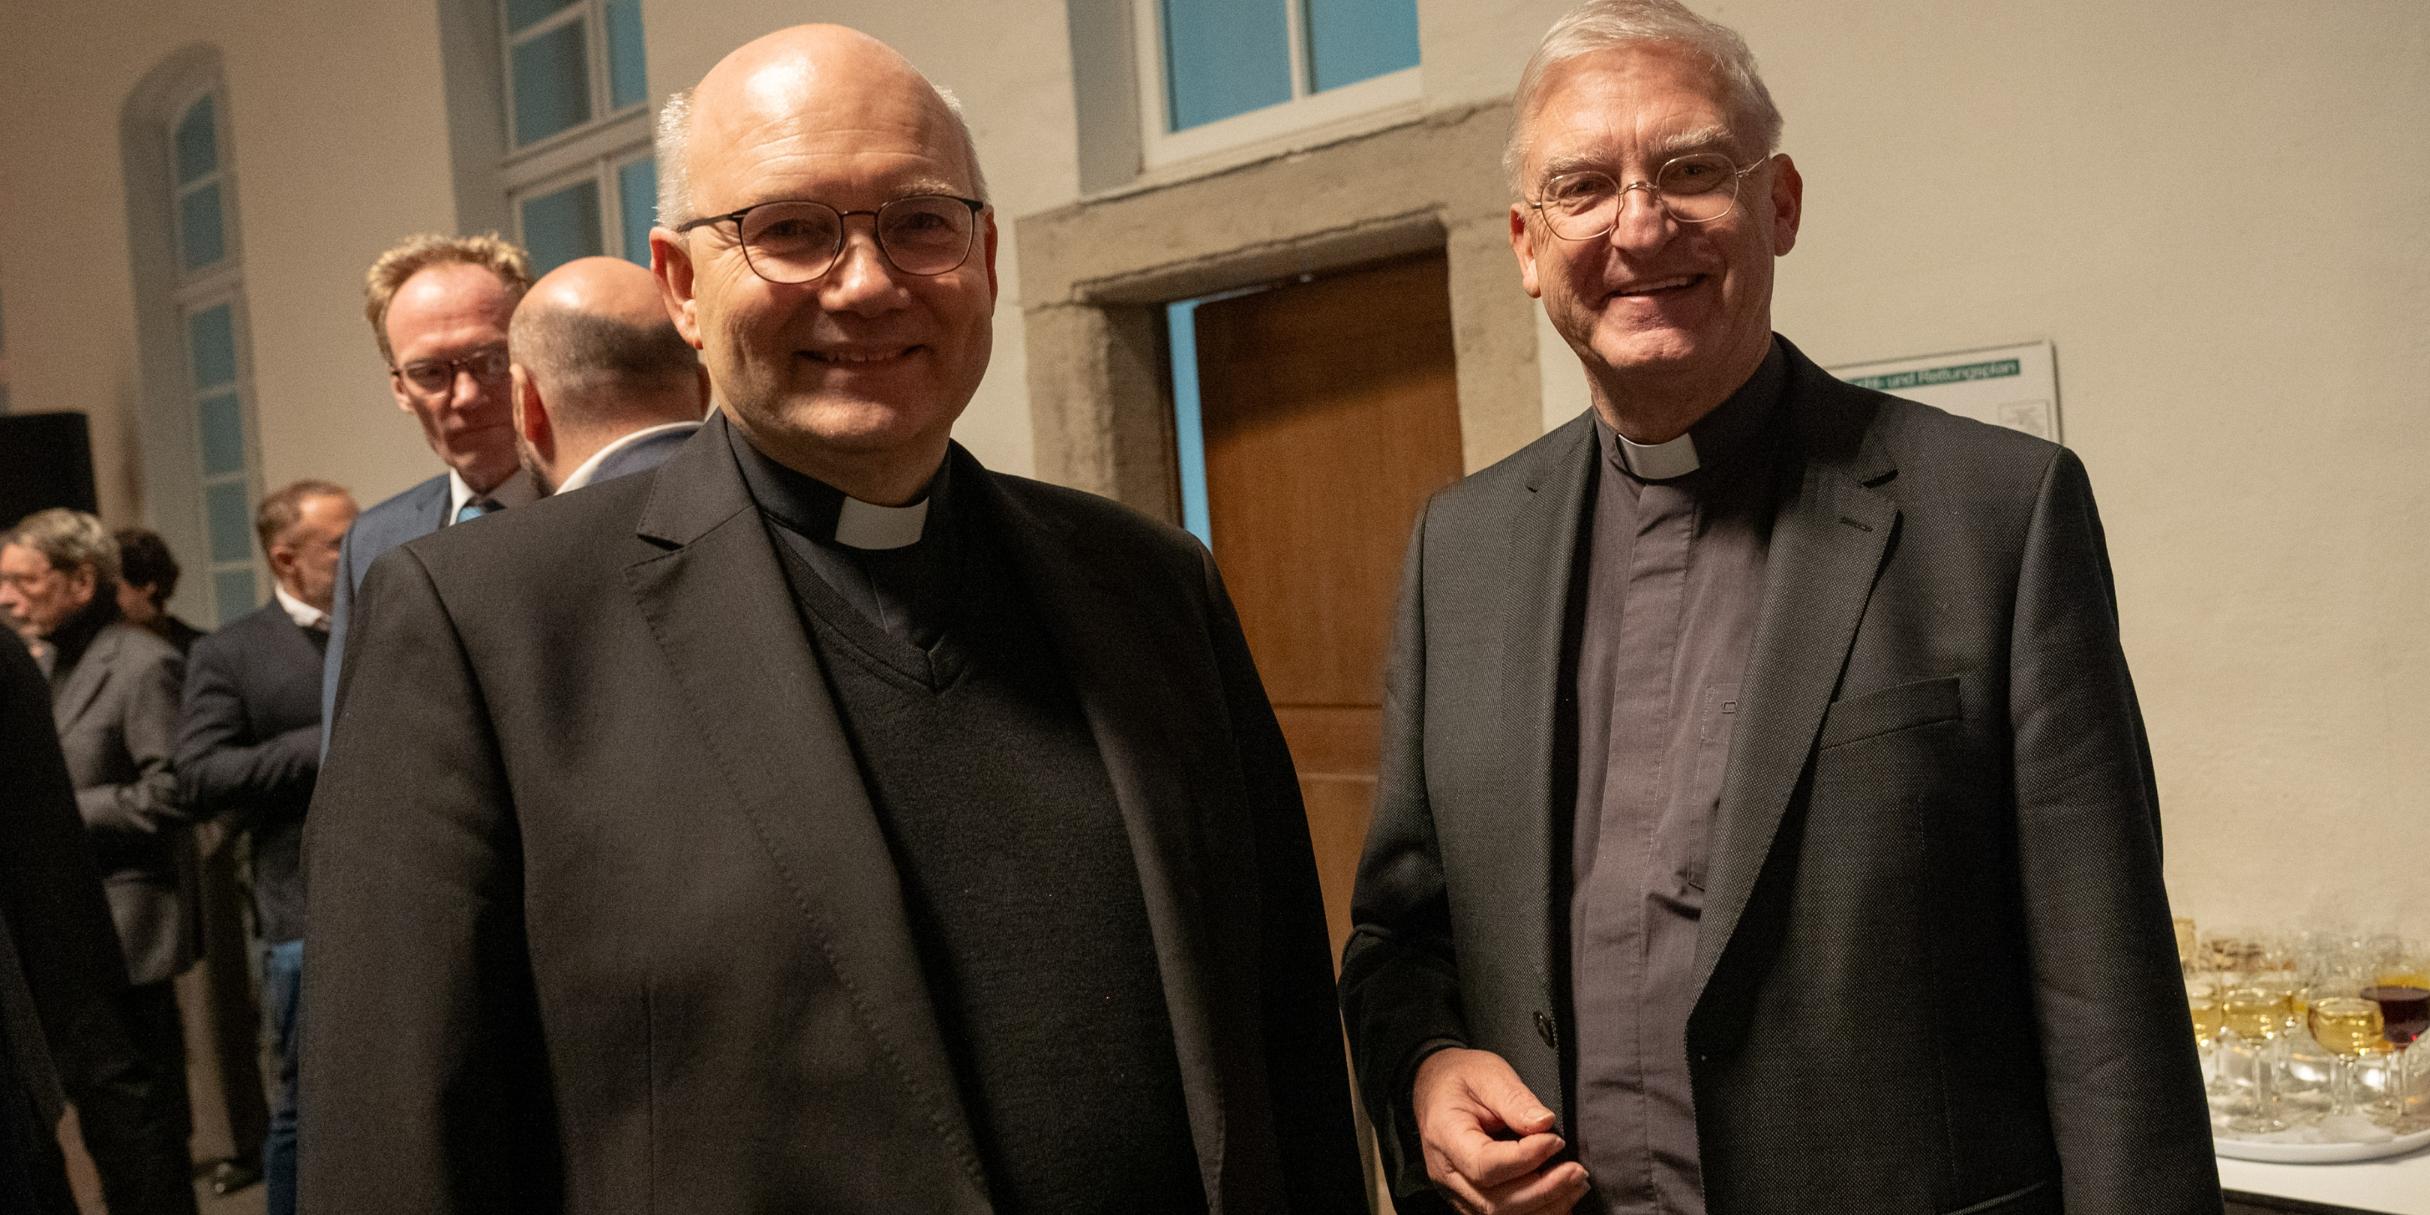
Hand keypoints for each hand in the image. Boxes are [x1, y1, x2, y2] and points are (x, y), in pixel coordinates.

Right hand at [1411, 1047, 1588, 1213]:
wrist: (1436, 1087)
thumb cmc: (1461, 1078)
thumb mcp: (1489, 1074)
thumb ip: (1515, 1099)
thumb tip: (1544, 1123)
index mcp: (1445, 1136)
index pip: (1484, 1165)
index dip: (1525, 1159)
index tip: (1555, 1141)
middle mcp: (1446, 1172)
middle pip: (1495, 1201)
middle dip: (1543, 1190)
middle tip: (1576, 1170)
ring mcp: (1456, 1190)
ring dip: (1544, 1205)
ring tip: (1575, 1183)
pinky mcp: (1470, 1198)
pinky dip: (1535, 1210)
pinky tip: (1560, 1196)